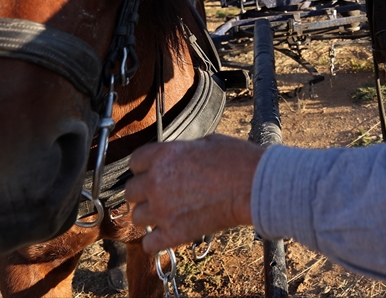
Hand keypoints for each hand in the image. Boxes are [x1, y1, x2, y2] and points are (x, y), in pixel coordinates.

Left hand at [126, 134, 264, 252]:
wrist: (254, 186)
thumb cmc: (238, 161)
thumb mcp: (208, 142)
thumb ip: (183, 151)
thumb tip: (179, 156)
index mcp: (164, 155)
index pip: (134, 162)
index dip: (144, 168)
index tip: (151, 172)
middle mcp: (156, 182)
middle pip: (130, 191)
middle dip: (144, 193)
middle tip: (161, 194)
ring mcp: (162, 209)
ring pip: (137, 217)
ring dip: (150, 216)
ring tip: (168, 214)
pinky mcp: (173, 233)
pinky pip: (148, 243)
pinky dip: (156, 241)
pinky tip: (167, 234)